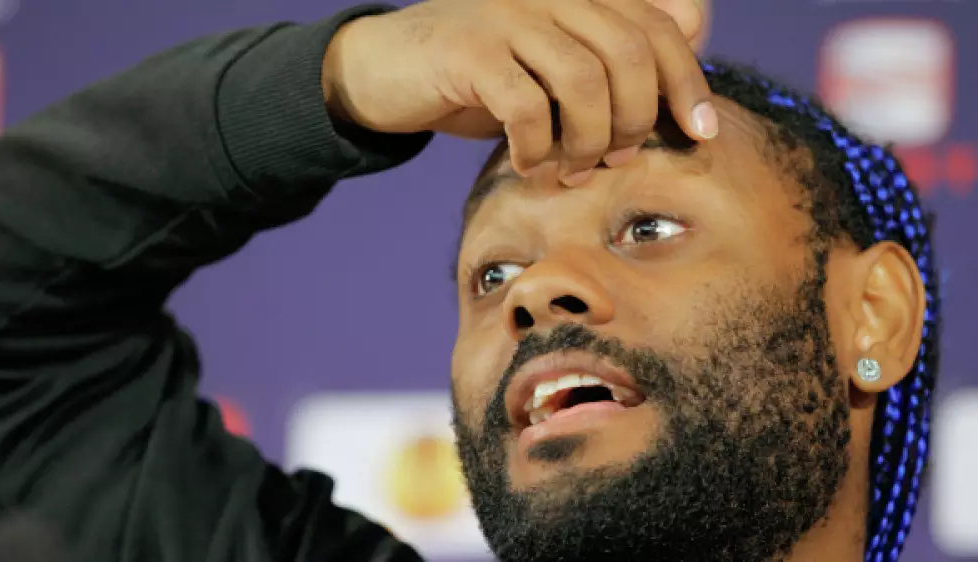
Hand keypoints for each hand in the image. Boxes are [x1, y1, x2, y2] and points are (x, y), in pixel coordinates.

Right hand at [323, 0, 715, 185]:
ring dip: (588, 142)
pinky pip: (526, 106)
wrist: (387, 70)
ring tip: (573, 171)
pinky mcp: (469, 49)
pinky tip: (529, 166)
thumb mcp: (550, 74)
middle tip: (618, 159)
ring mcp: (508, 14)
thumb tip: (674, 109)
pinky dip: (536, 148)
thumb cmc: (482, 80)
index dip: (688, 80)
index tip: (701, 132)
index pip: (658, 26)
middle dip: (637, 119)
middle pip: (629, 52)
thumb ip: (605, 77)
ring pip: (583, 81)